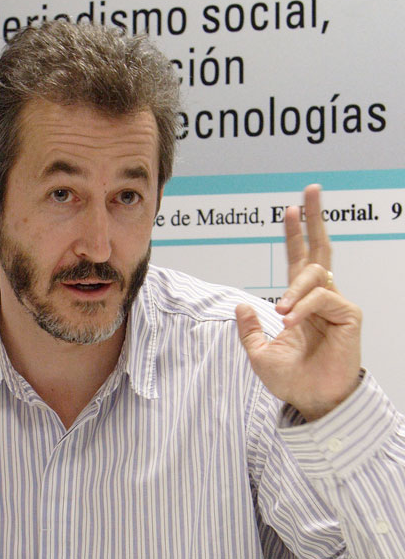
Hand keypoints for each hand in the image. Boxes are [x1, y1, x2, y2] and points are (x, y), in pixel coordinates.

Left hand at [236, 185, 361, 420]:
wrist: (312, 402)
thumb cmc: (292, 379)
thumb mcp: (259, 354)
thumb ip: (249, 330)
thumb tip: (242, 305)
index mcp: (300, 301)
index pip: (298, 260)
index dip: (294, 235)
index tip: (290, 209)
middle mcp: (319, 297)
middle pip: (319, 249)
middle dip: (314, 218)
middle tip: (311, 189)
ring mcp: (336, 304)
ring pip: (316, 273)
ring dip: (295, 287)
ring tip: (282, 313)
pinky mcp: (349, 316)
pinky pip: (323, 298)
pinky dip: (304, 306)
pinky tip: (291, 321)